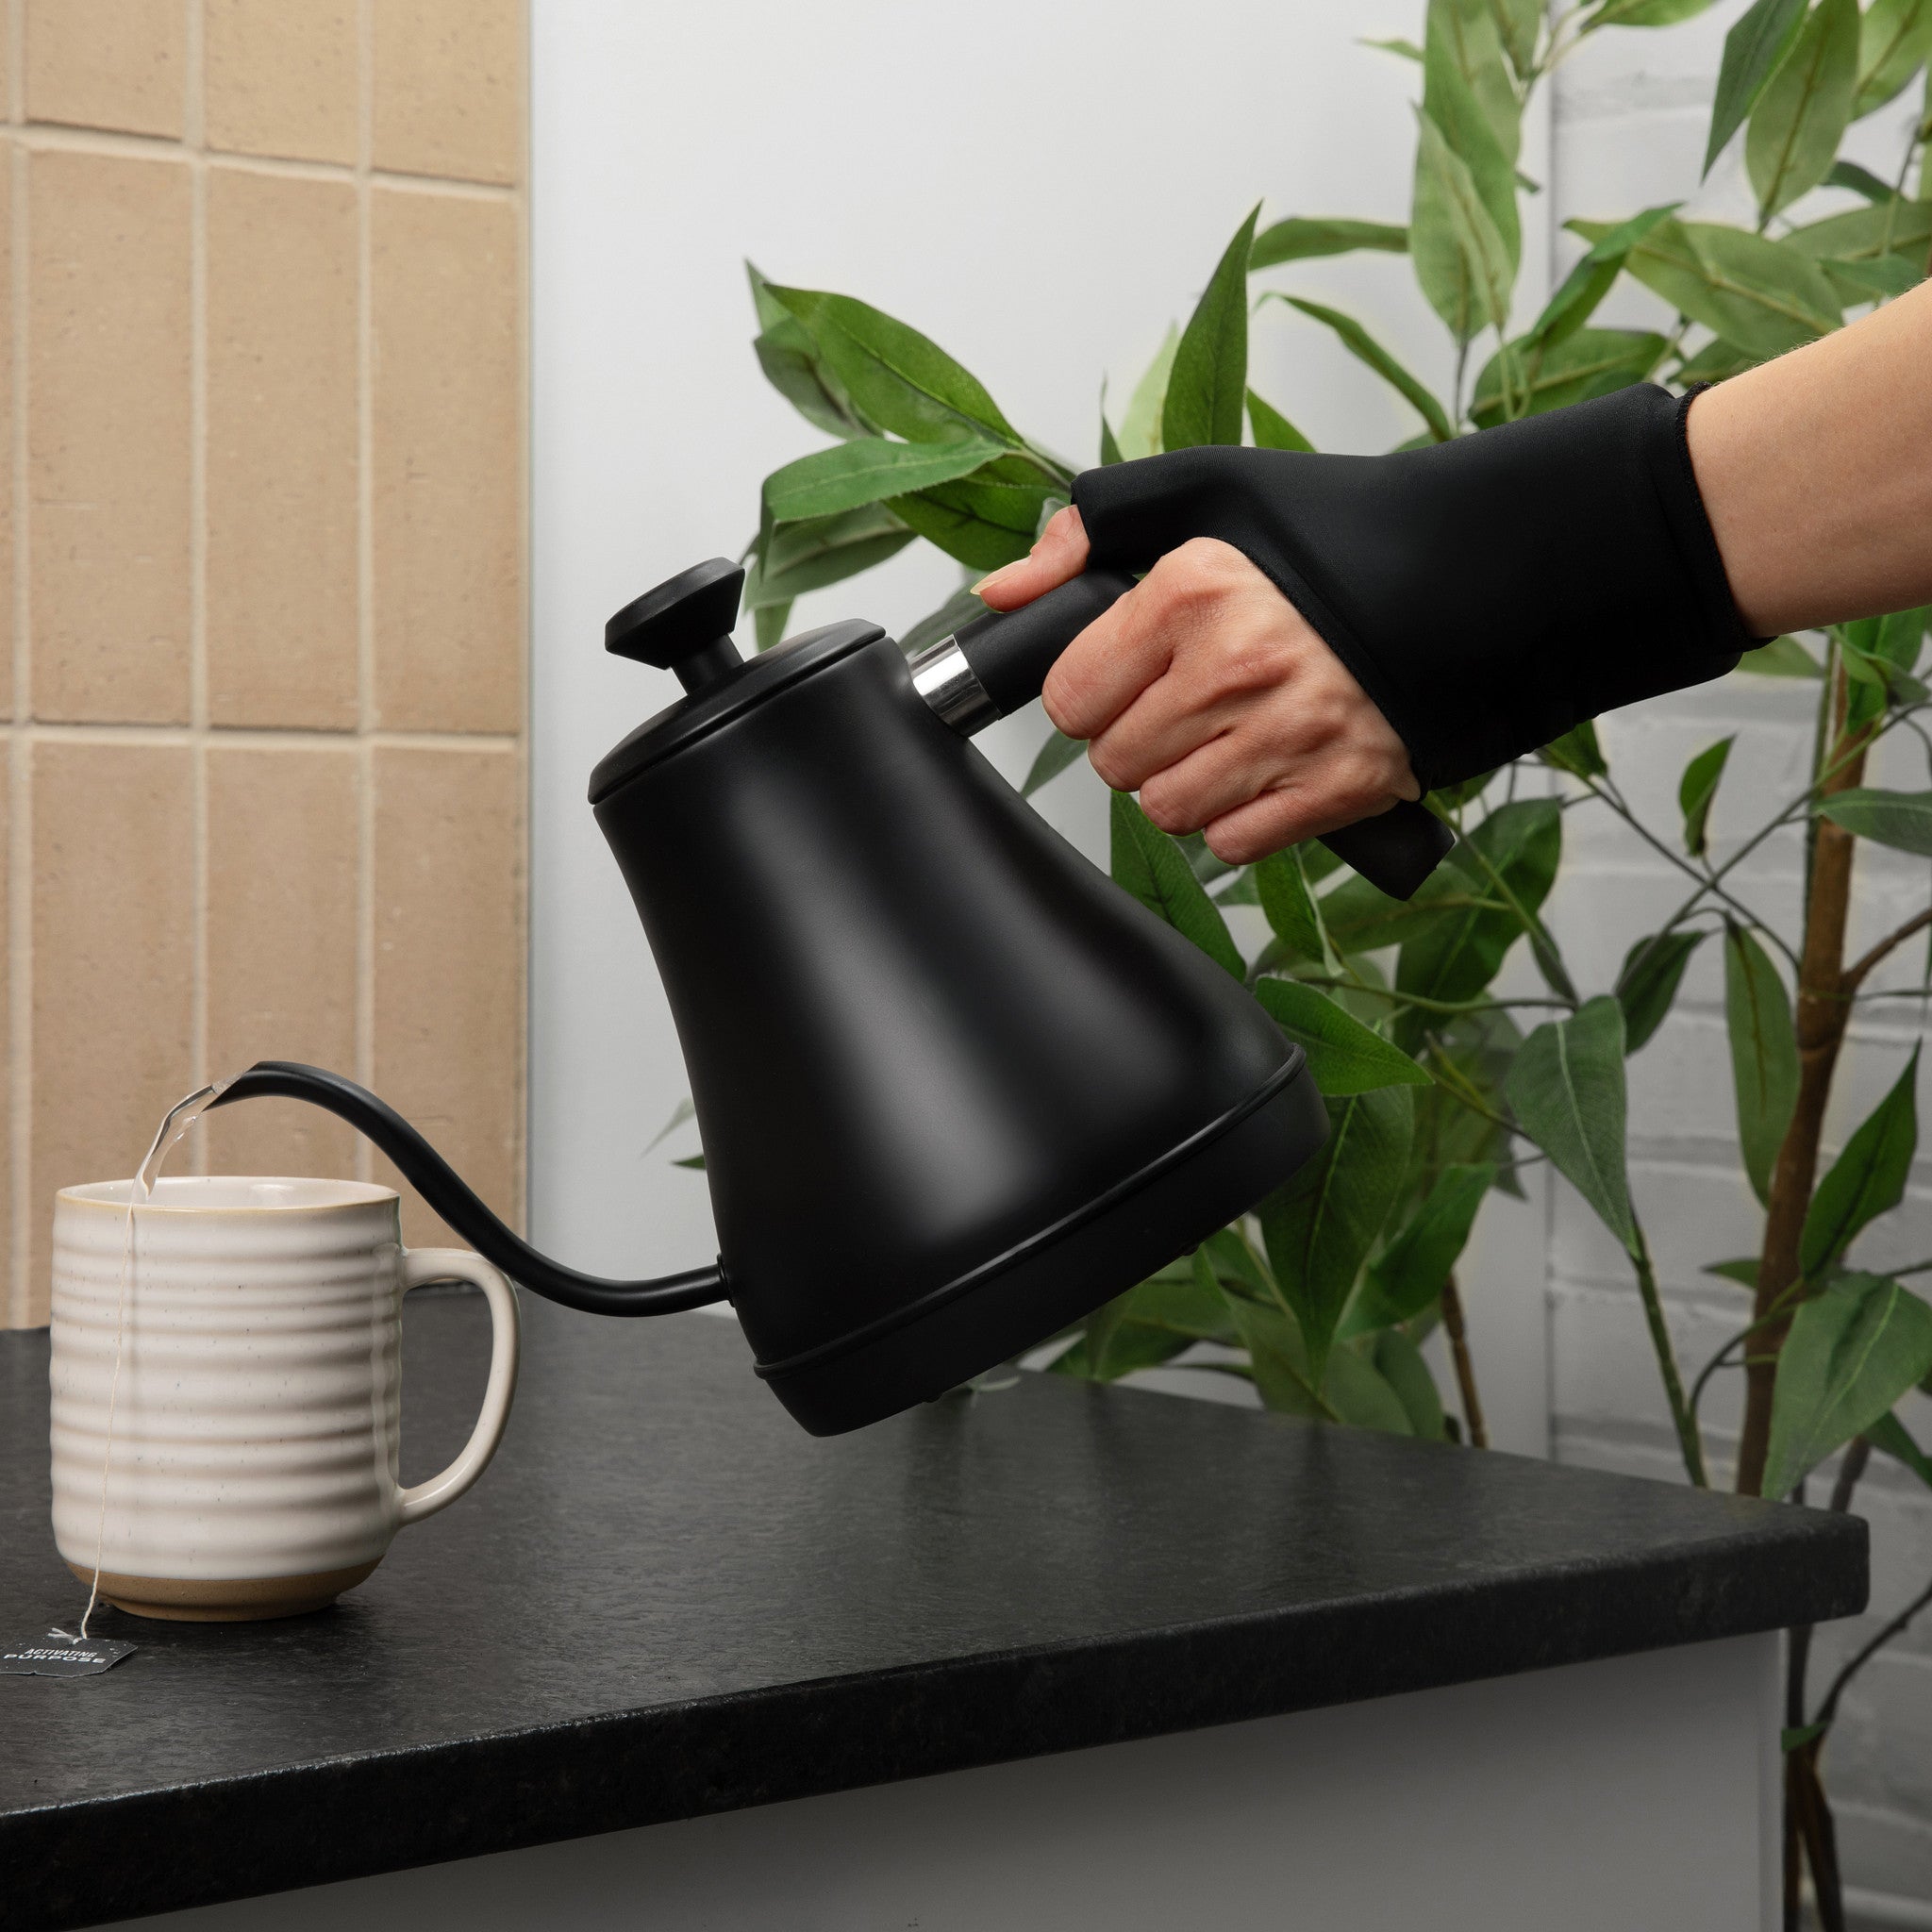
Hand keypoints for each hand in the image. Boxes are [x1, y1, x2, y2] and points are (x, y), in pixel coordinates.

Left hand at [976, 506, 1420, 864]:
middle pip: (1114, 762)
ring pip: (1168, 810)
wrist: (1477, 573)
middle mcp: (1237, 668)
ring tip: (1222, 736)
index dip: (1089, 691)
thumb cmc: (1334, 538)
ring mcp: (1292, 736)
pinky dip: (1239, 818)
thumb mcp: (1206, 494)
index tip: (1124, 675)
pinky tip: (1264, 768)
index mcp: (1194, 592)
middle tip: (1180, 705)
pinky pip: (1235, 843)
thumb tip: (1002, 594)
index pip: (1071, 696)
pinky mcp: (1341, 788)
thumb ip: (1089, 535)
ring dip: (1181, 782)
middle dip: (1133, 739)